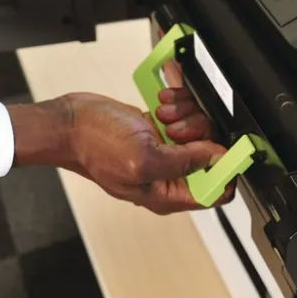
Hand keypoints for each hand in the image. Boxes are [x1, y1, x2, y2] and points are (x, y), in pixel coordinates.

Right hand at [7, 92, 231, 214]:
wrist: (70, 122)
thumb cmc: (95, 145)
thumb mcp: (144, 158)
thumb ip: (185, 163)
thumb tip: (218, 160)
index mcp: (166, 194)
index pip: (215, 192)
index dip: (226, 169)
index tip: (224, 146)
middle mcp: (168, 175)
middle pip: (211, 156)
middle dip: (199, 135)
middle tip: (176, 129)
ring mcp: (163, 151)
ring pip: (200, 131)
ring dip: (187, 115)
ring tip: (163, 115)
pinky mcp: (159, 130)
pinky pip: (185, 115)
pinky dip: (179, 105)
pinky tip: (161, 104)